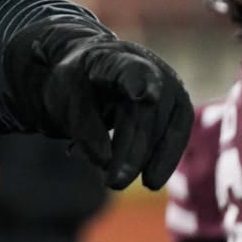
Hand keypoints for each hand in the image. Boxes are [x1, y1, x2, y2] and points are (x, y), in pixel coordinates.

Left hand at [15, 25, 193, 189]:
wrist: (91, 72)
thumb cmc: (76, 82)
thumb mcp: (65, 97)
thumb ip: (83, 126)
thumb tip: (105, 161)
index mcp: (111, 58)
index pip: (128, 69)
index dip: (137, 81)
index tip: (144, 95)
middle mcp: (147, 67)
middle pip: (144, 112)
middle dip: (131, 150)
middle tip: (113, 182)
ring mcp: (167, 86)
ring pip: (164, 127)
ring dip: (147, 160)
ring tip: (124, 183)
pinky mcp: (177, 108)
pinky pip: (175, 135)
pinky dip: (163, 159)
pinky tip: (151, 180)